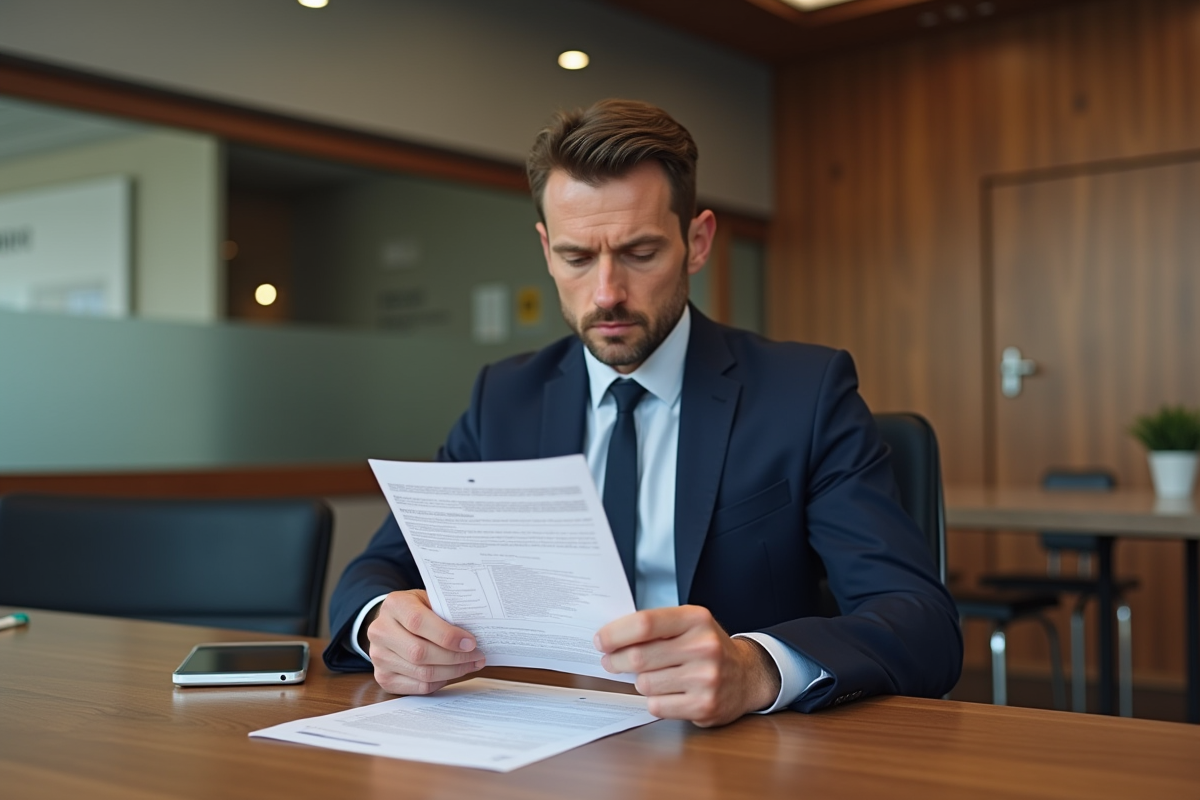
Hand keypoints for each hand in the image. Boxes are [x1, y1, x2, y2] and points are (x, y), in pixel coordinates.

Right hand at [363, 589, 484, 694]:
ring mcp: (378, 656)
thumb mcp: (430, 600)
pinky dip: (440, 682)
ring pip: (421, 673)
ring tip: (470, 664)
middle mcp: (380, 630)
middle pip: (419, 652)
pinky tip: (452, 672)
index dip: (447, 635)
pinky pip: (418, 686)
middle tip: (477, 656)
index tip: (471, 642)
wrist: (392, 622)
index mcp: (394, 605)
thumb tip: (477, 631)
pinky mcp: (382, 677)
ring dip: (452, 672)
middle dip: (454, 658)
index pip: (418, 622)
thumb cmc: (418, 610)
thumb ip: (447, 612)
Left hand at [593, 605, 780, 726]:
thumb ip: (655, 626)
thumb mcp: (688, 624)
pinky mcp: (705, 706)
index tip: (600, 641)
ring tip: (651, 676)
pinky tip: (667, 692)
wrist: (747, 676)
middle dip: (617, 660)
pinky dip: (654, 700)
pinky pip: (657, 706)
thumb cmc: (707, 647)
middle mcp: (704, 647)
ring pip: (645, 683)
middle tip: (611, 661)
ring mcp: (706, 678)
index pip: (644, 624)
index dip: (615, 633)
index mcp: (696, 619)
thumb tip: (610, 638)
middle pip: (639, 656)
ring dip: (640, 681)